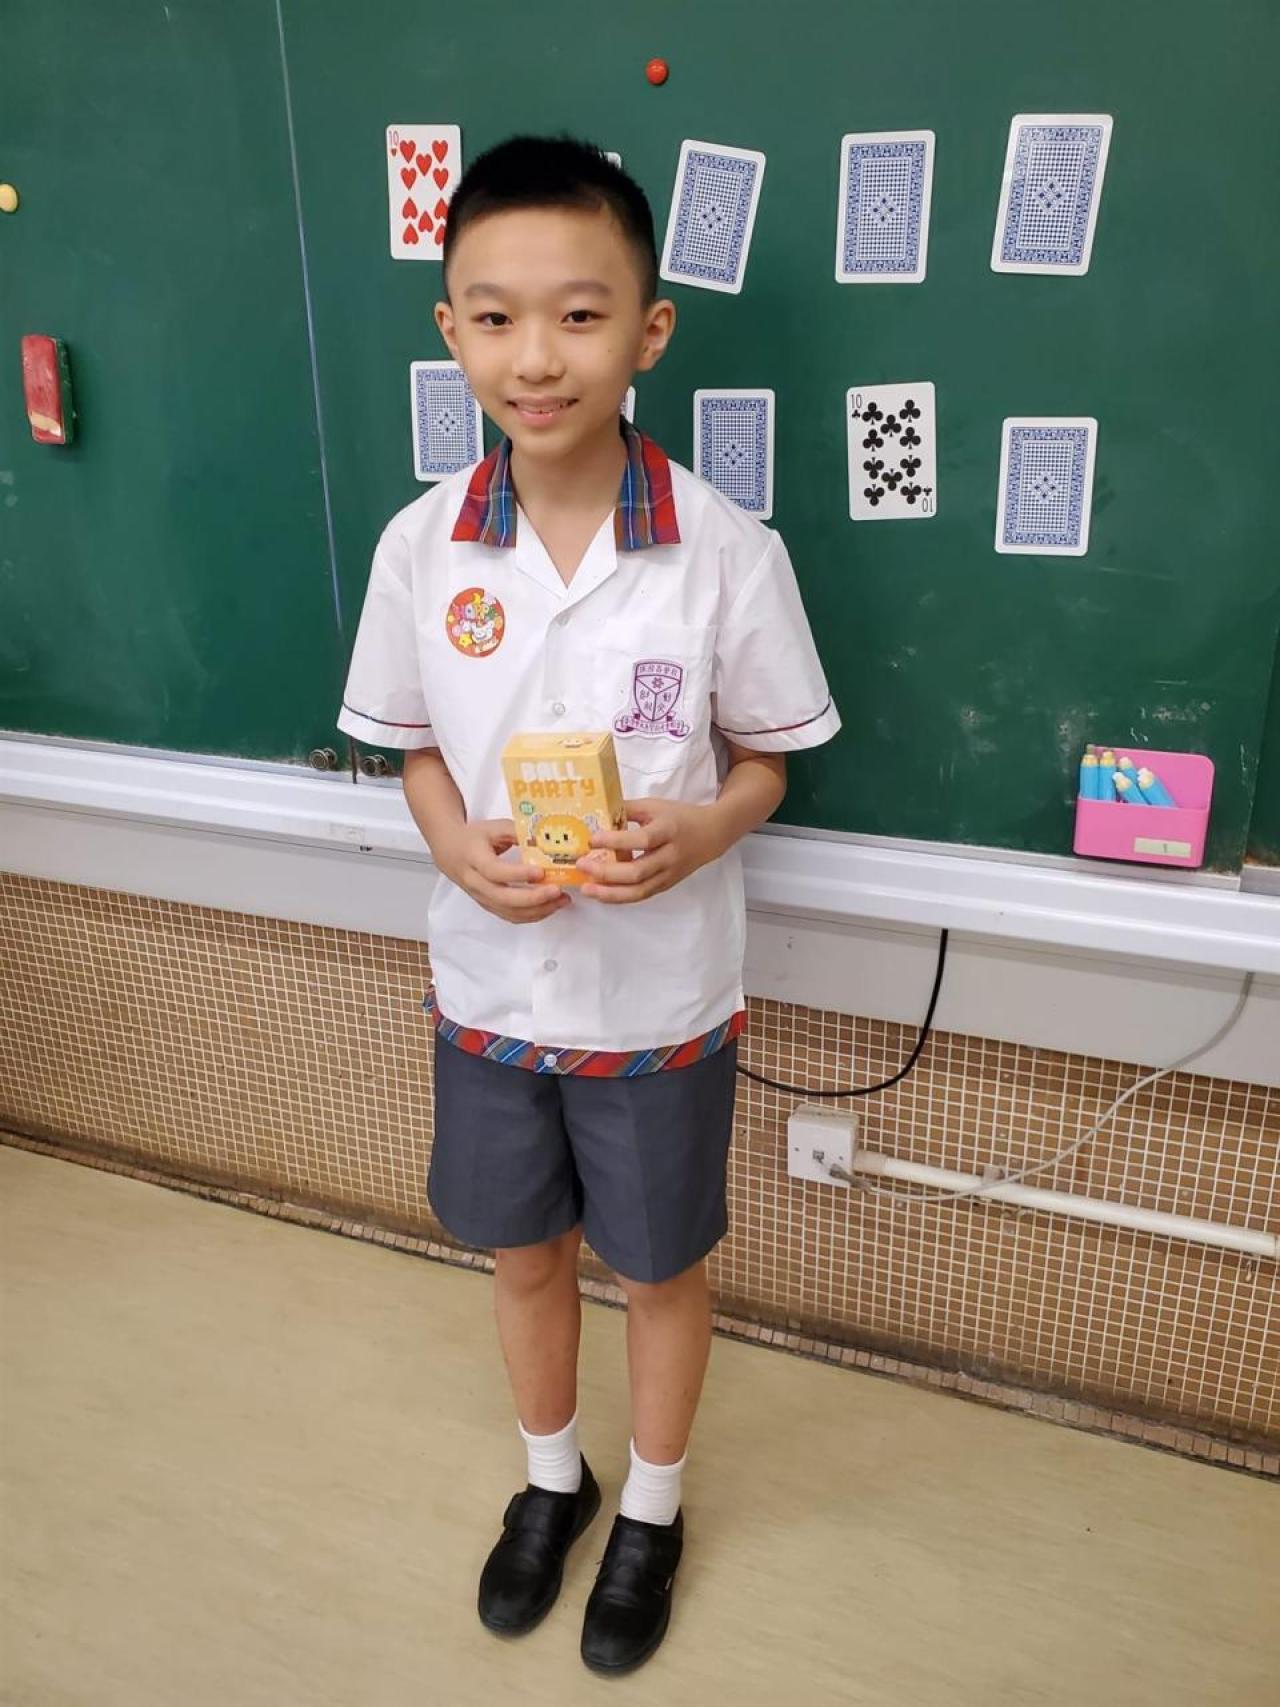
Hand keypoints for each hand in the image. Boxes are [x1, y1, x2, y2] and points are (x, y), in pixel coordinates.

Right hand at [434, 819, 568, 924]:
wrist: (450, 851)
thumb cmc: (474, 837)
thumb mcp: (494, 828)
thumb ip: (517, 832)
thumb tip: (544, 841)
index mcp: (473, 858)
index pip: (495, 871)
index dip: (518, 874)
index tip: (541, 872)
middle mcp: (475, 882)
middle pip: (502, 898)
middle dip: (533, 898)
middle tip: (556, 890)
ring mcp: (481, 897)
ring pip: (508, 911)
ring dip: (537, 910)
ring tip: (561, 900)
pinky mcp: (488, 905)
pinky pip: (510, 916)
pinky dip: (532, 915)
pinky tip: (550, 907)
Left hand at [577, 799, 725, 902]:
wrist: (710, 835)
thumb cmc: (678, 817)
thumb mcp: (654, 806)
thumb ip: (627, 809)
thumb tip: (595, 812)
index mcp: (668, 830)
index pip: (642, 840)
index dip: (616, 841)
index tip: (593, 840)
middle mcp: (670, 856)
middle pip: (638, 872)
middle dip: (607, 872)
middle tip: (582, 866)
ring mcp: (669, 874)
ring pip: (639, 891)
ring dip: (610, 893)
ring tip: (587, 889)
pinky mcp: (665, 885)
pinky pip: (641, 895)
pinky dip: (619, 897)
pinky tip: (601, 894)